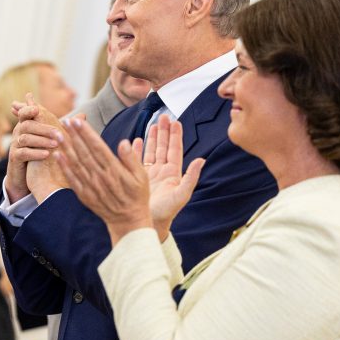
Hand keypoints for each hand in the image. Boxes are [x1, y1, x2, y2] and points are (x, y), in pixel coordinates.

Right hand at [4, 94, 61, 201]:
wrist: (27, 177)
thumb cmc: (42, 153)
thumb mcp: (51, 138)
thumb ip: (65, 126)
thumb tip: (83, 115)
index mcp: (27, 125)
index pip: (24, 113)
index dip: (29, 109)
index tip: (37, 108)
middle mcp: (19, 133)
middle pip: (27, 124)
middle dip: (43, 128)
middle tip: (58, 133)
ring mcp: (15, 145)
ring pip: (25, 138)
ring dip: (41, 140)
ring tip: (55, 144)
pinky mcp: (15, 158)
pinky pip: (23, 153)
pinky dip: (36, 153)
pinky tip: (47, 155)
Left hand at [55, 115, 202, 243]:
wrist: (128, 222)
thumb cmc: (137, 196)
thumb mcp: (142, 177)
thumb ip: (132, 159)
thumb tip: (123, 142)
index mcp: (115, 170)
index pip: (98, 147)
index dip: (86, 133)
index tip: (78, 121)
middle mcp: (100, 177)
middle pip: (84, 152)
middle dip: (74, 135)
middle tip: (66, 121)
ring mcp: (91, 187)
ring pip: (76, 163)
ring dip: (66, 148)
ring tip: (58, 134)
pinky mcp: (84, 195)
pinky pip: (72, 179)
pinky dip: (64, 166)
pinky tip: (57, 155)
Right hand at [142, 115, 204, 239]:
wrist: (148, 223)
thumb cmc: (166, 212)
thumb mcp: (181, 195)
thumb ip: (191, 177)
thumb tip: (201, 160)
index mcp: (173, 173)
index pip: (175, 149)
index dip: (175, 135)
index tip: (176, 121)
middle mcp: (162, 171)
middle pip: (163, 146)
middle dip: (164, 131)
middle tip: (164, 117)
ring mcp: (150, 174)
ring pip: (152, 151)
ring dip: (152, 138)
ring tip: (153, 125)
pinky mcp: (138, 177)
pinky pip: (138, 160)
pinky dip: (137, 150)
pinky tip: (137, 141)